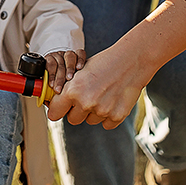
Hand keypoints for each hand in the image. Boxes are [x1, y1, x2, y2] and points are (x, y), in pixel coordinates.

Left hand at [46, 0, 185, 128]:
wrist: (131, 61)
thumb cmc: (104, 63)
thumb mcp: (80, 72)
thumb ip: (69, 89)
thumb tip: (57, 103)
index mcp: (73, 90)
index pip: (54, 113)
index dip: (57, 110)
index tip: (60, 108)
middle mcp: (86, 103)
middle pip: (72, 119)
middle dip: (76, 111)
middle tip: (86, 97)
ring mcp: (102, 111)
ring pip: (90, 121)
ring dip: (93, 112)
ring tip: (103, 94)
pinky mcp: (117, 116)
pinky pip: (106, 123)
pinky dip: (108, 115)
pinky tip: (113, 100)